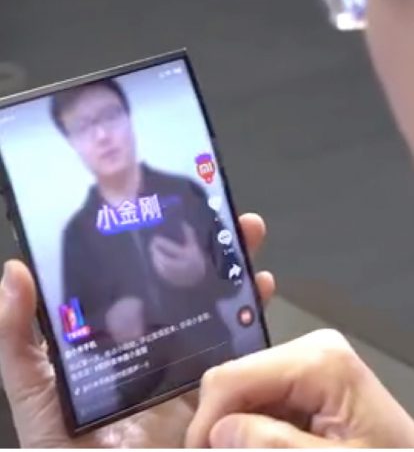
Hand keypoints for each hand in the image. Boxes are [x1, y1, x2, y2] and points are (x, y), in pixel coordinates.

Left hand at [0, 213, 274, 447]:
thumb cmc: (70, 449)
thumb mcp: (38, 399)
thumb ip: (21, 345)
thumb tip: (14, 273)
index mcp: (117, 337)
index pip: (140, 280)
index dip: (158, 245)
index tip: (174, 210)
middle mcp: (156, 344)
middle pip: (189, 287)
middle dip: (212, 250)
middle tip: (233, 221)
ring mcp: (190, 368)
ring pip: (219, 310)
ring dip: (238, 277)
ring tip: (250, 244)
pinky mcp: (217, 394)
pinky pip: (242, 354)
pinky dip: (256, 323)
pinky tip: (264, 294)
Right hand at [186, 329, 413, 447]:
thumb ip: (272, 446)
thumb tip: (217, 432)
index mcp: (319, 359)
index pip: (235, 376)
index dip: (207, 420)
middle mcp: (310, 347)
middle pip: (236, 379)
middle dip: (222, 424)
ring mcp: (309, 359)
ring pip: (244, 389)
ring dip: (235, 427)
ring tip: (240, 450)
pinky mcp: (307, 376)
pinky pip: (262, 397)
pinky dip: (253, 425)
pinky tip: (258, 443)